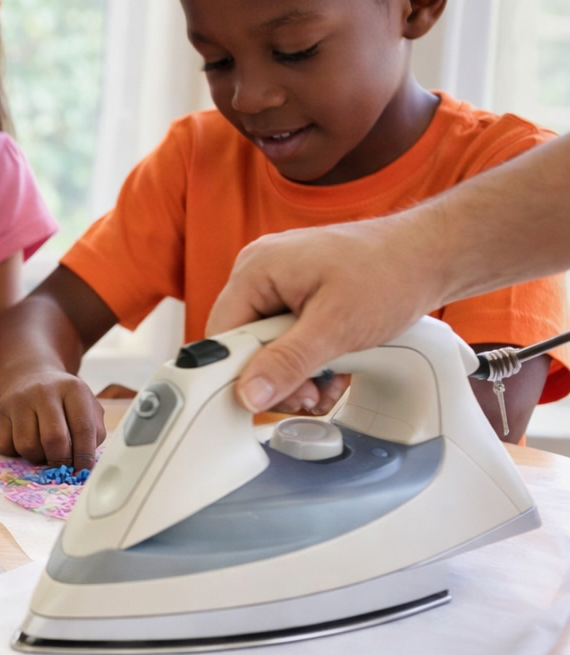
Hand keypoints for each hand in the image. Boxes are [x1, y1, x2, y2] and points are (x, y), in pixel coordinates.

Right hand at [0, 367, 105, 468]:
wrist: (30, 376)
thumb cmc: (63, 400)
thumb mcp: (86, 407)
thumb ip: (92, 433)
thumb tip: (84, 465)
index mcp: (73, 389)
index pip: (83, 428)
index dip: (85, 456)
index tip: (83, 471)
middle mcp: (44, 391)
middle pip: (53, 439)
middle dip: (60, 460)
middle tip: (61, 467)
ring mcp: (18, 401)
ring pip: (27, 446)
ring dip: (36, 457)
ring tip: (42, 448)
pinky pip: (4, 447)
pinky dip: (14, 453)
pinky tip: (22, 440)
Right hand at [206, 219, 436, 412]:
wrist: (431, 256)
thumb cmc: (391, 273)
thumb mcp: (337, 326)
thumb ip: (287, 362)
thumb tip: (248, 394)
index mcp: (256, 269)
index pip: (222, 335)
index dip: (242, 372)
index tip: (269, 398)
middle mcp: (259, 271)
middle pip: (243, 342)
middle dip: (277, 376)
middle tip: (310, 393)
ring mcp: (279, 280)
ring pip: (267, 344)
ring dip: (296, 373)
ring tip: (329, 382)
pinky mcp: (298, 291)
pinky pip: (286, 335)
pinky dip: (307, 359)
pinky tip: (333, 368)